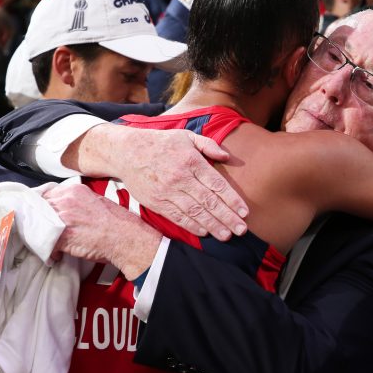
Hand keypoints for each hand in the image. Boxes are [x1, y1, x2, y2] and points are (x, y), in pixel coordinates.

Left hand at [42, 182, 162, 279]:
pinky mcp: (62, 238)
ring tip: (49, 242)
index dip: (44, 206)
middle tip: (44, 230)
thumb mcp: (97, 201)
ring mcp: (62, 219)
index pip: (46, 195)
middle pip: (39, 208)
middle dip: (39, 219)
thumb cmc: (117, 222)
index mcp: (74, 191)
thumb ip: (78, 201)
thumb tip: (67, 208)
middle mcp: (65, 202)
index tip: (44, 214)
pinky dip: (49, 251)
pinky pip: (45, 244)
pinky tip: (57, 254)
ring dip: (42, 234)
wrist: (125, 238)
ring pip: (39, 225)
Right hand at [71, 123, 248, 240]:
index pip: (217, 184)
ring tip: (227, 235)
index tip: (245, 212)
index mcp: (191, 161)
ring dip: (212, 225)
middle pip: (208, 201)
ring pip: (194, 212)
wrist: (127, 152)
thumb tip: (226, 157)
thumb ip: (208, 145)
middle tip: (241, 230)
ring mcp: (168, 191)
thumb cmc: (161, 143)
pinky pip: (177, 216)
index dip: (232, 200)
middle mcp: (181, 177)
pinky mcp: (156, 202)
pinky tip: (204, 232)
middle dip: (227, 217)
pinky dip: (191, 226)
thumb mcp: (186, 136)